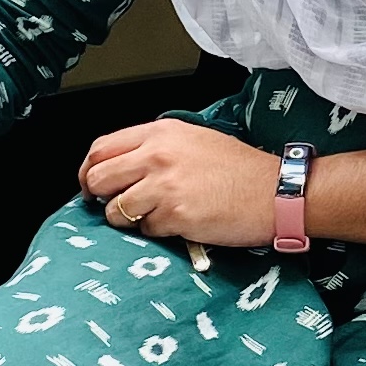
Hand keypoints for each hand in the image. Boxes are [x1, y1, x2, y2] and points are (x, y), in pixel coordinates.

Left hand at [79, 120, 276, 248]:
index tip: (91, 184)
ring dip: (128, 219)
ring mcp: (165, 186)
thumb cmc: (240, 169)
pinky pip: (146, 229)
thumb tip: (122, 168)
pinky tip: (179, 223)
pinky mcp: (176, 215)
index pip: (101, 148)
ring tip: (153, 216)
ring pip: (116, 209)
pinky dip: (157, 231)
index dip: (89, 170)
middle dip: (100, 197)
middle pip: (99, 178)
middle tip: (112, 206)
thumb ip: (155, 148)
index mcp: (160, 133)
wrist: (275, 191)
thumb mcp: (193, 140)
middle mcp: (157, 155)